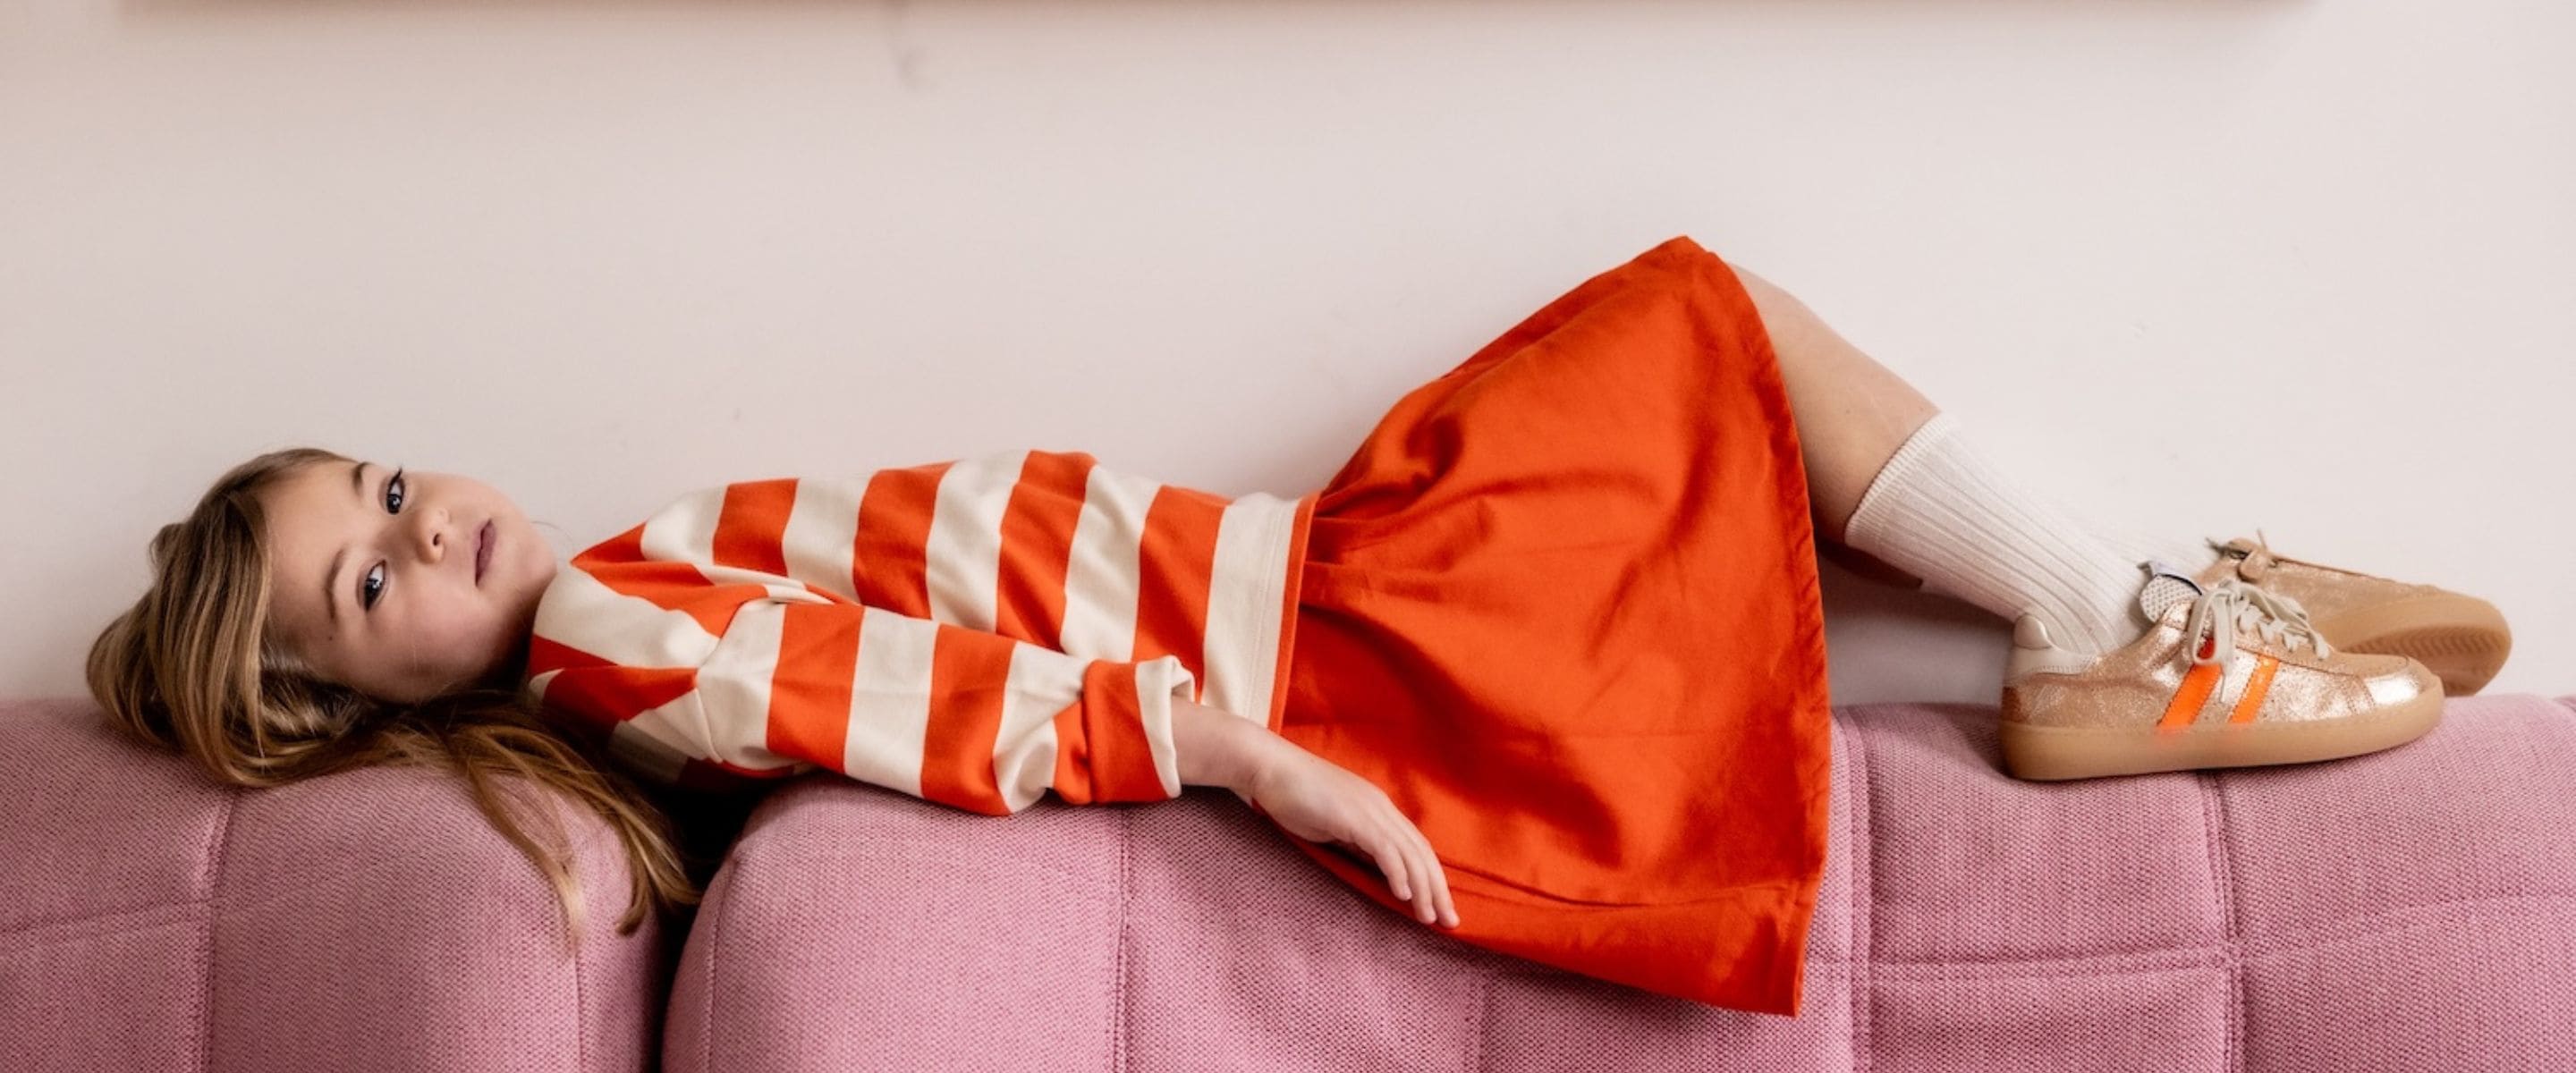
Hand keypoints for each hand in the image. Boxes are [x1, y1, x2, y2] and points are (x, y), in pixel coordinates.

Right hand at [1239, 741, 1458, 929]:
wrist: (1269, 768)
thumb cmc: (1294, 796)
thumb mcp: (1333, 827)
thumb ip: (1355, 844)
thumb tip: (1375, 870)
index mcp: (1379, 810)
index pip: (1416, 847)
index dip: (1432, 877)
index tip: (1440, 906)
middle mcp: (1381, 808)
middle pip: (1421, 852)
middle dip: (1438, 889)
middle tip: (1451, 922)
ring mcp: (1369, 810)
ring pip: (1408, 853)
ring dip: (1423, 888)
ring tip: (1430, 917)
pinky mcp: (1353, 816)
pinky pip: (1384, 849)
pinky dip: (1397, 873)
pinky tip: (1404, 895)